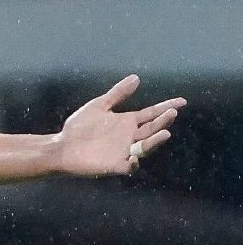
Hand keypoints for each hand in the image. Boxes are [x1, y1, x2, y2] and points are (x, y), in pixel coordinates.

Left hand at [57, 75, 185, 176]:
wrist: (61, 146)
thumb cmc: (79, 127)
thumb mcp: (99, 106)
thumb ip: (117, 94)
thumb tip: (137, 77)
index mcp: (127, 122)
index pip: (151, 114)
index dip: (166, 107)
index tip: (182, 101)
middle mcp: (129, 137)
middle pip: (151, 129)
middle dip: (163, 121)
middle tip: (171, 113)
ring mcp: (123, 151)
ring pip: (145, 148)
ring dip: (155, 141)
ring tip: (164, 134)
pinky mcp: (114, 165)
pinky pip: (128, 167)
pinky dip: (133, 164)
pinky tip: (134, 158)